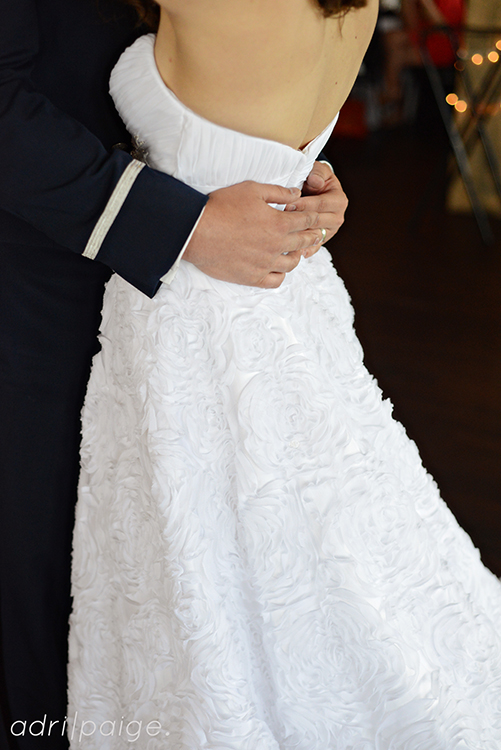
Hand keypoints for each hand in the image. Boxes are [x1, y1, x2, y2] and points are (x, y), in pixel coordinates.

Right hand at [183, 181, 324, 287]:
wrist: (197, 231)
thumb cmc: (222, 207)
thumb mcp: (252, 189)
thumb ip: (278, 192)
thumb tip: (296, 194)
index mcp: (279, 223)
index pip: (306, 221)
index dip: (314, 219)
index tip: (318, 219)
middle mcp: (276, 246)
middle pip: (303, 243)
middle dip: (312, 236)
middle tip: (316, 235)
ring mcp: (265, 264)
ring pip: (291, 264)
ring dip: (296, 256)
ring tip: (295, 251)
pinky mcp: (252, 277)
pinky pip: (275, 281)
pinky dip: (280, 275)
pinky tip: (278, 268)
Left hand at [284, 161, 347, 257]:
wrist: (315, 190)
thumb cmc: (314, 179)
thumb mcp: (318, 171)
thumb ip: (317, 173)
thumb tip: (315, 180)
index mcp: (339, 201)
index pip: (320, 204)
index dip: (304, 204)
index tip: (288, 204)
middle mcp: (337, 217)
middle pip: (317, 221)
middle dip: (299, 220)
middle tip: (281, 219)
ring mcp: (330, 231)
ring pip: (315, 236)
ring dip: (300, 236)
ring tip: (283, 236)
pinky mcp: (322, 240)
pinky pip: (314, 247)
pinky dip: (305, 250)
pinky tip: (295, 251)